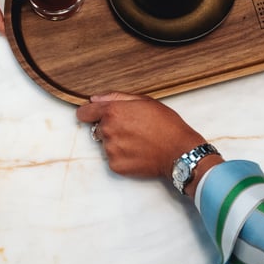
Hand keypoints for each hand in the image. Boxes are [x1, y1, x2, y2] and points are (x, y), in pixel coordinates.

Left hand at [76, 92, 210, 179]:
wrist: (179, 151)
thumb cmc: (166, 124)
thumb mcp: (145, 101)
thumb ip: (116, 97)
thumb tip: (95, 99)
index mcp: (113, 112)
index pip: (84, 113)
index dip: (89, 113)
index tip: (92, 115)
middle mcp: (108, 130)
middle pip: (98, 128)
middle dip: (110, 127)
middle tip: (132, 128)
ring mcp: (111, 150)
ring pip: (106, 144)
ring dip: (117, 142)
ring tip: (138, 141)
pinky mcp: (116, 166)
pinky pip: (112, 158)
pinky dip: (122, 156)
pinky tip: (138, 152)